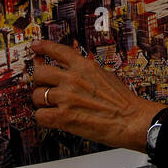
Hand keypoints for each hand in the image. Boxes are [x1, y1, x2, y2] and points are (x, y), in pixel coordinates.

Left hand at [27, 40, 160, 152]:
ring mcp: (66, 97)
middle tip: (44, 86)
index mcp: (84, 66)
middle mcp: (72, 79)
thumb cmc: (123, 101)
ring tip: (51, 106)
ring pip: (37, 96)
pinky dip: (44, 118)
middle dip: (39, 81)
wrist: (132, 120)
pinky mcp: (64, 117)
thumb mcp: (105, 75)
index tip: (36, 47)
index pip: (57, 50)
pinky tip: (53, 118)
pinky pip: (40, 116)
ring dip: (42, 102)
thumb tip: (71, 72)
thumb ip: (85, 71)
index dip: (43, 47)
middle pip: (39, 73)